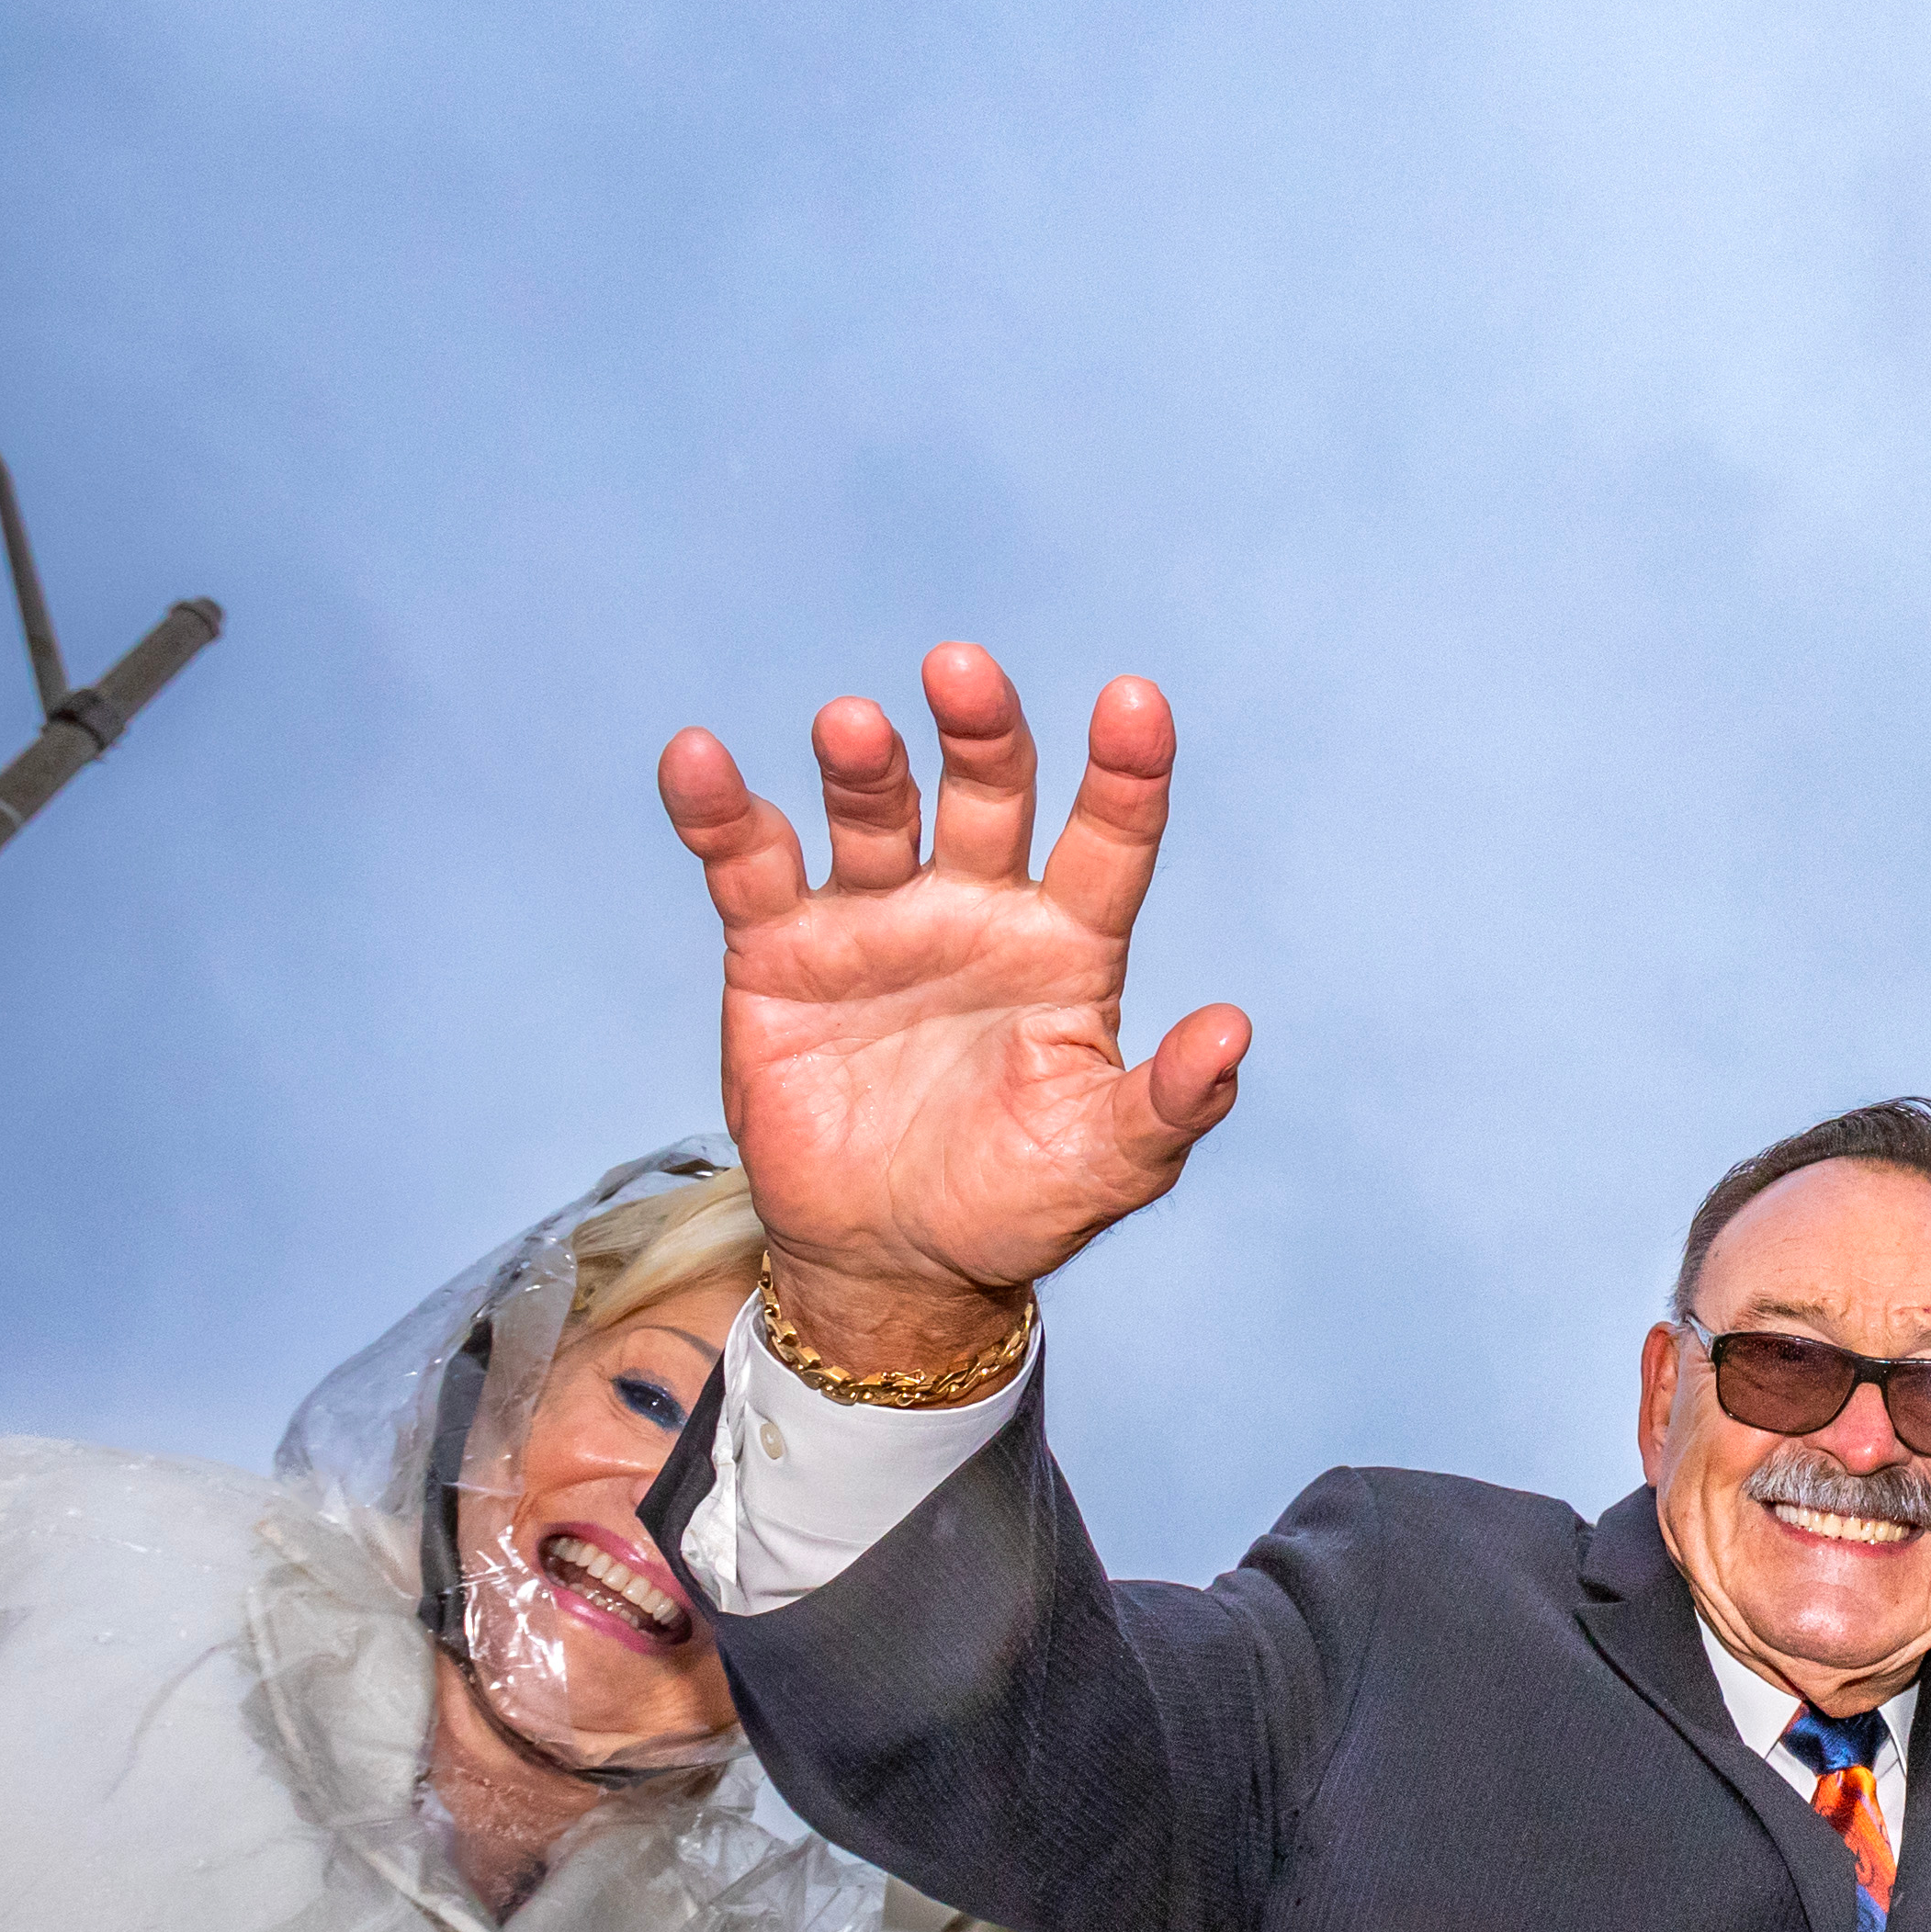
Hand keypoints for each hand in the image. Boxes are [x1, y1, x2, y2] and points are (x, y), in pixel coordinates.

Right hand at [657, 646, 1249, 1372]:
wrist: (889, 1260)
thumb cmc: (1016, 1202)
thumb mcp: (1108, 1164)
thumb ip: (1169, 1103)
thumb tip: (1231, 1034)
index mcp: (1067, 945)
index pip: (1110, 840)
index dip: (1125, 772)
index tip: (1135, 702)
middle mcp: (976, 908)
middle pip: (987, 793)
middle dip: (980, 731)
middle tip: (963, 670)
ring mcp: (876, 919)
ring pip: (874, 812)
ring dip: (864, 766)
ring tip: (853, 726)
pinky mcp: (781, 950)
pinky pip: (749, 864)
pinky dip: (720, 810)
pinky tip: (698, 760)